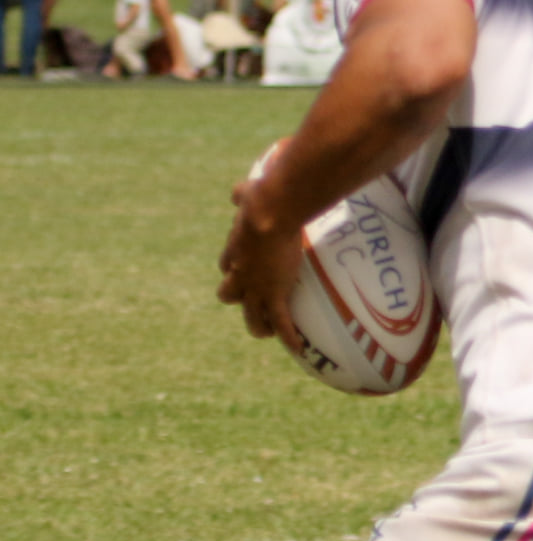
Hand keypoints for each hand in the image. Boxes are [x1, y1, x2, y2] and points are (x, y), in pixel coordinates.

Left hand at [217, 161, 304, 353]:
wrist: (271, 214)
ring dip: (259, 326)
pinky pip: (280, 322)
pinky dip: (288, 336)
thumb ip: (241, 194)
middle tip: (253, 304)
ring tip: (269, 333)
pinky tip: (298, 349)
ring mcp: (256, 287)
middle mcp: (240, 274)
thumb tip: (238, 191)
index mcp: (234, 251)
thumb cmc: (261, 201)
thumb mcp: (247, 194)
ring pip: (251, 316)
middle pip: (229, 295)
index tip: (242, 268)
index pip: (227, 266)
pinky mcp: (273, 294)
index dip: (234, 269)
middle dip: (240, 299)